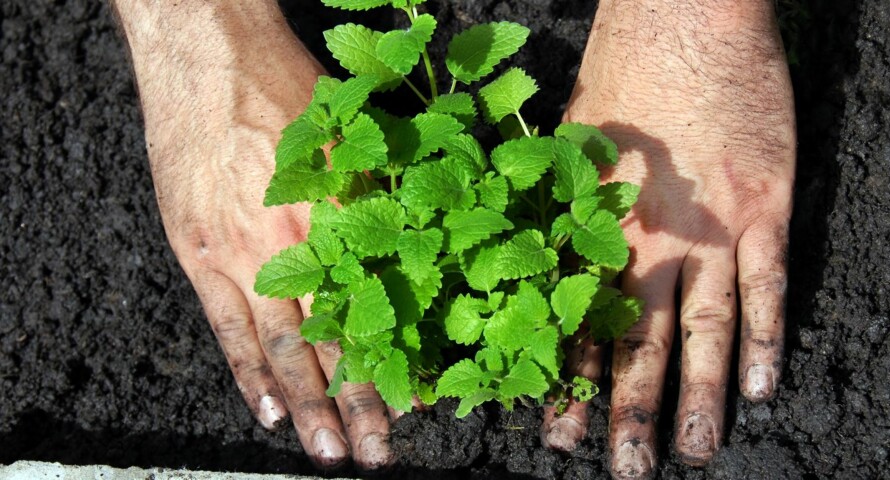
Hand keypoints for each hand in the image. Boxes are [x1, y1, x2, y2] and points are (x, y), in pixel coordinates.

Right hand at [112, 1, 395, 469]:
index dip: (397, 361)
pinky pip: (226, 327)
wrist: (210, 53)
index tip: (418, 406)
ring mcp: (242, 254)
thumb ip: (386, 196)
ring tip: (328, 453)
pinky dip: (248, 372)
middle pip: (335, 340)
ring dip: (307, 407)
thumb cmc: (294, 85)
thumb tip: (424, 246)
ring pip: (283, 347)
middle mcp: (297, 246)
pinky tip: (267, 413)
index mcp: (345, 218)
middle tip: (378, 455)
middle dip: (360, 404)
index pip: (378, 312)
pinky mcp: (198, 250)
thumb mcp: (360, 136)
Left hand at [540, 1, 794, 476]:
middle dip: (627, 410)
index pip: (578, 321)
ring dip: (698, 396)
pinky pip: (766, 288)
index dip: (568, 379)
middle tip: (624, 470)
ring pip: (703, 330)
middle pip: (636, 340)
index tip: (559, 433)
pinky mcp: (762, 209)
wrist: (685, 19)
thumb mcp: (569, 143)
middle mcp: (648, 240)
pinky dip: (766, 339)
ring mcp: (710, 229)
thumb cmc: (620, 74)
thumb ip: (561, 207)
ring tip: (695, 454)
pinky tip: (762, 388)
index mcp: (594, 226)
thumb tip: (540, 256)